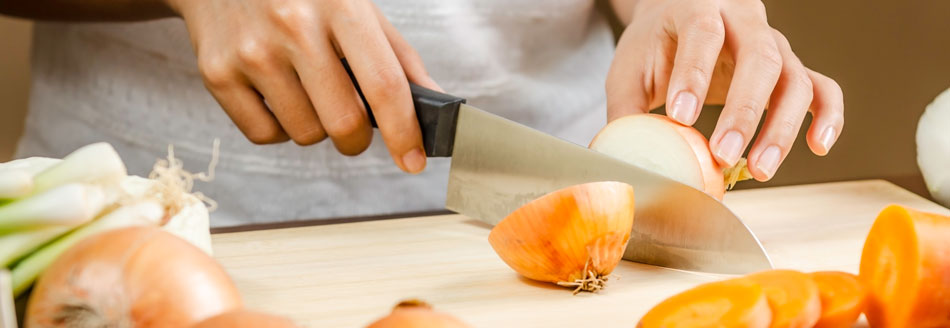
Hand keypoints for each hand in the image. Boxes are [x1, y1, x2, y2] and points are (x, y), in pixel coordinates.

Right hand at [166, 0, 439, 172]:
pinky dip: (280, 127)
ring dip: (316, 127)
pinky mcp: (218, 72)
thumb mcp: (357, 6)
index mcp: (340, 5)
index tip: (413, 160)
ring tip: (308, 90)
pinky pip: (264, 135)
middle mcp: (294, 26)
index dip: (404, 132)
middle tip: (354, 124)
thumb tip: (435, 104)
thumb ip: (397, 56)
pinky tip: (278, 93)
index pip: (383, 85)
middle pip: (343, 123)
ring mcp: (252, 51)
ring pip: (305, 134)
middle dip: (357, 138)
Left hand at [606, 0, 843, 180]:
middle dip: (744, 110)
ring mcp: (773, 44)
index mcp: (697, 9)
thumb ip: (625, 111)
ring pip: (794, 78)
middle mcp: (743, 21)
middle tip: (724, 153)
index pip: (702, 33)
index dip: (694, 74)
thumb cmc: (653, 47)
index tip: (681, 116)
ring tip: (759, 169)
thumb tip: (621, 161)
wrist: (678, 21)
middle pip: (761, 56)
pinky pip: (822, 88)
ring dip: (781, 127)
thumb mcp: (628, 70)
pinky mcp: (790, 70)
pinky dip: (827, 116)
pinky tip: (818, 146)